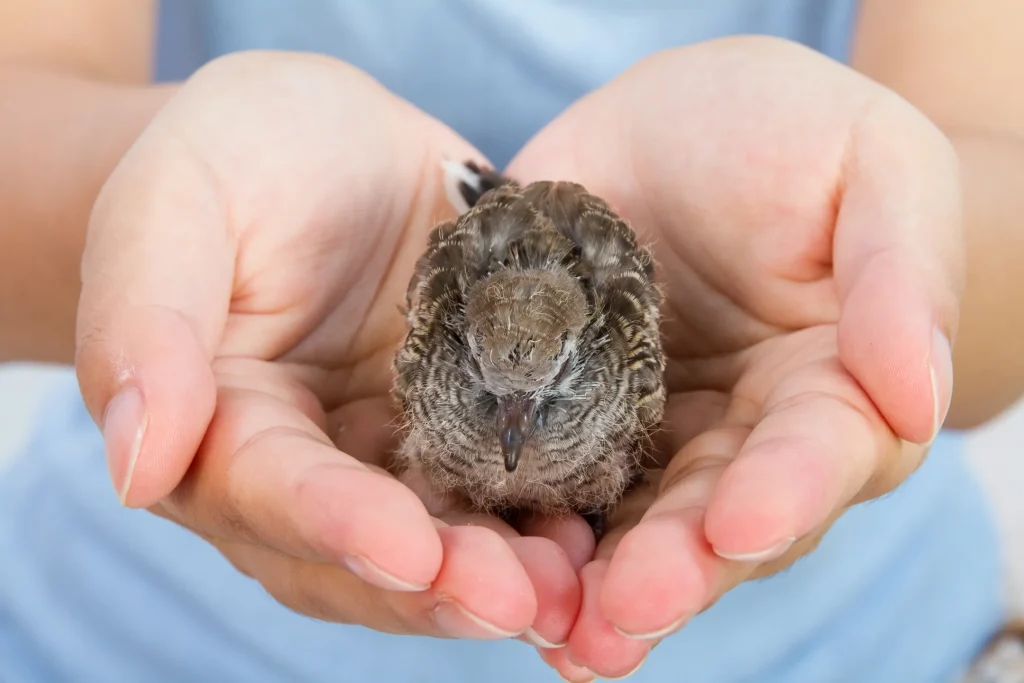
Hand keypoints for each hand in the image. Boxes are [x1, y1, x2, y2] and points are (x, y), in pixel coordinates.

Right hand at [74, 51, 584, 645]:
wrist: (329, 143)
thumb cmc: (240, 152)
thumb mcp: (178, 197)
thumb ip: (145, 319)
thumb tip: (136, 468)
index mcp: (223, 423)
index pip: (270, 491)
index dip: (338, 525)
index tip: (410, 550)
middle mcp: (308, 464)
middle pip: (363, 550)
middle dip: (439, 583)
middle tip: (520, 601)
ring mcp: (391, 455)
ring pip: (439, 543)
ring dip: (502, 578)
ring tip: (574, 592)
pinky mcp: (463, 430)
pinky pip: (503, 492)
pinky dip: (546, 524)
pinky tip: (600, 536)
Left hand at [508, 36, 962, 679]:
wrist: (676, 124)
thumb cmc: (794, 130)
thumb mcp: (872, 167)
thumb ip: (900, 278)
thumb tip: (917, 396)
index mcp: (831, 387)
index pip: (820, 451)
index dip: (789, 490)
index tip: (745, 524)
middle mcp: (743, 436)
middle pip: (716, 517)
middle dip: (678, 568)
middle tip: (628, 611)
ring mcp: (650, 436)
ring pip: (628, 524)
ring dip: (597, 585)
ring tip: (563, 635)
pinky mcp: (567, 418)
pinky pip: (546, 481)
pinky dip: (523, 532)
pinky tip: (490, 577)